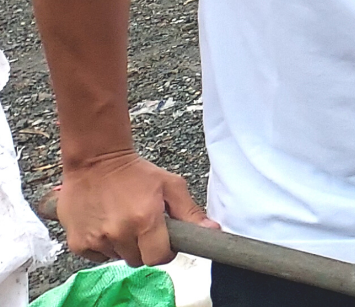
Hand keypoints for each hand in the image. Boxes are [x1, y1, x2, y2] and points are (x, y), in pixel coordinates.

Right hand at [55, 151, 215, 265]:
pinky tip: (106, 223)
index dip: (165, 252)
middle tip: (143, 227)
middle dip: (144, 247)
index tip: (164, 243)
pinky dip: (104, 245)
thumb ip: (190, 212)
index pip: (159, 257)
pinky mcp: (77, 243)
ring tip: (123, 220)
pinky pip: (97, 256)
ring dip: (123, 245)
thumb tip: (212, 231)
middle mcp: (119, 233)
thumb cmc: (135, 171)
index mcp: (145, 220)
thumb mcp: (170, 185)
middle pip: (138, 259)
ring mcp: (96, 240)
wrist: (95, 160)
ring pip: (118, 257)